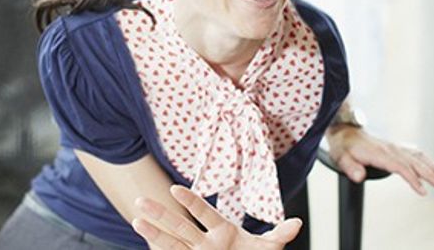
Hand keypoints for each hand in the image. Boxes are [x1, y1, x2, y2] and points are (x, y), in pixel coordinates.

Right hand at [132, 186, 301, 249]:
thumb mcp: (267, 248)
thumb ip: (279, 236)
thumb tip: (296, 224)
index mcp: (222, 232)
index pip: (204, 213)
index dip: (191, 202)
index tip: (175, 189)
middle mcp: (204, 243)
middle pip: (180, 227)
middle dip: (161, 215)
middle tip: (141, 201)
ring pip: (171, 244)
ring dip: (154, 234)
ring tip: (136, 221)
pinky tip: (145, 247)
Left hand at [326, 125, 433, 194]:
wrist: (345, 131)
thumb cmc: (344, 147)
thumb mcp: (341, 158)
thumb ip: (350, 168)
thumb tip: (359, 177)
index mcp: (379, 153)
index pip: (400, 167)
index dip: (413, 179)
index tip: (424, 191)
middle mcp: (390, 149)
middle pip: (414, 162)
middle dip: (431, 175)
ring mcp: (395, 147)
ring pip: (419, 157)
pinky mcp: (397, 148)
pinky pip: (416, 154)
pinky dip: (428, 161)